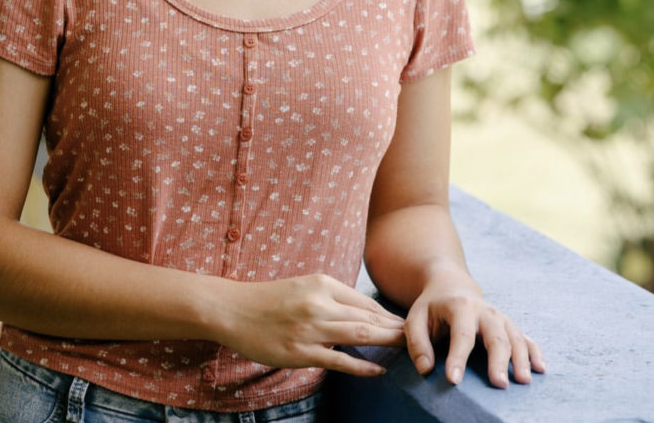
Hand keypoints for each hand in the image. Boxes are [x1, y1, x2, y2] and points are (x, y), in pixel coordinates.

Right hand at [217, 273, 405, 376]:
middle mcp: (320, 303)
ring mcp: (311, 329)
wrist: (234, 309)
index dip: (388, 315)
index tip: (406, 323)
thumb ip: (330, 297)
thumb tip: (359, 312)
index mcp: (322, 283)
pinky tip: (379, 370)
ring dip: (387, 343)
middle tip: (420, 338)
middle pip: (368, 318)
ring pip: (359, 336)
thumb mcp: (303, 286)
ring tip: (409, 350)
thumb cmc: (269, 299)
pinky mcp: (302, 352)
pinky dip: (362, 366)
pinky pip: (339, 361)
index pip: (364, 302)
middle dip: (395, 329)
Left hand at [405, 270, 545, 387]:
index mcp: (459, 306)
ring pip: (515, 337)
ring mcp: (499, 317)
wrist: (450, 285)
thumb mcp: (415, 318)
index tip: (453, 380)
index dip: (457, 358)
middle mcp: (484, 310)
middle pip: (495, 336)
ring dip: (521, 359)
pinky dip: (535, 352)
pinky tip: (541, 369)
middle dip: (498, 360)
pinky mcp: (509, 325)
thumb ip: (416, 343)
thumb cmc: (431, 307)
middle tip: (499, 384)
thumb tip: (426, 369)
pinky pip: (526, 338)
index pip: (460, 334)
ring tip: (523, 381)